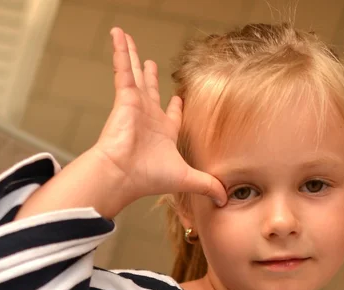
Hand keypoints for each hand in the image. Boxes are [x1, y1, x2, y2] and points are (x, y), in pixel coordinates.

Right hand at [91, 27, 225, 205]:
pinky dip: (120, 52)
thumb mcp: (187, 178)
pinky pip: (123, 69)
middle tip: (150, 64)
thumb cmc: (149, 177)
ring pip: (134, 75)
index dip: (174, 108)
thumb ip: (207, 185)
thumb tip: (225, 199)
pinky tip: (118, 36)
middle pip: (149, 91)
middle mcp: (148, 117)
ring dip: (131, 57)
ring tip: (127, 40)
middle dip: (149, 78)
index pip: (170, 116)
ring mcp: (135, 106)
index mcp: (162, 134)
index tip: (178, 99)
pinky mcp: (124, 98)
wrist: (123, 174)